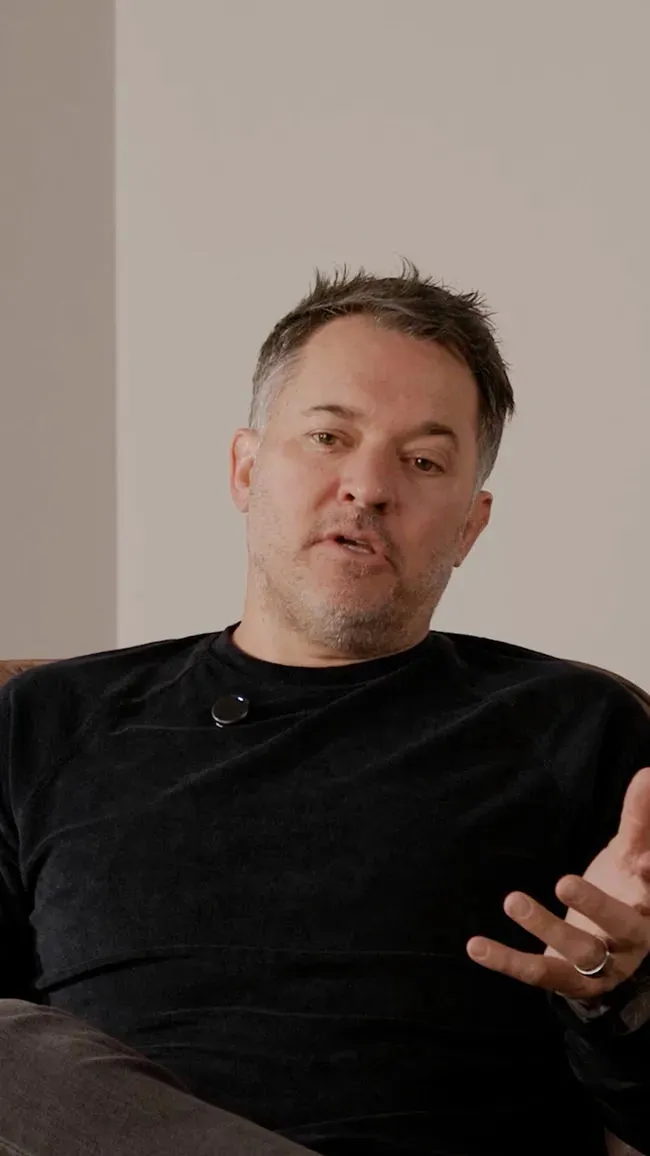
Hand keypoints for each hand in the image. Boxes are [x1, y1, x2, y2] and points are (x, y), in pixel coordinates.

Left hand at [466, 766, 649, 999]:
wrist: (612, 954)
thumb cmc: (623, 890)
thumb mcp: (630, 854)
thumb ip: (639, 818)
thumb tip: (648, 771)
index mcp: (648, 907)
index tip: (644, 861)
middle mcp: (630, 943)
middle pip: (621, 927)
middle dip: (595, 907)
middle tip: (564, 882)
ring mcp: (598, 967)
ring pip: (579, 953)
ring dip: (545, 928)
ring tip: (513, 900)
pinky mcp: (565, 978)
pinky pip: (537, 972)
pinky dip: (506, 962)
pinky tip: (474, 946)